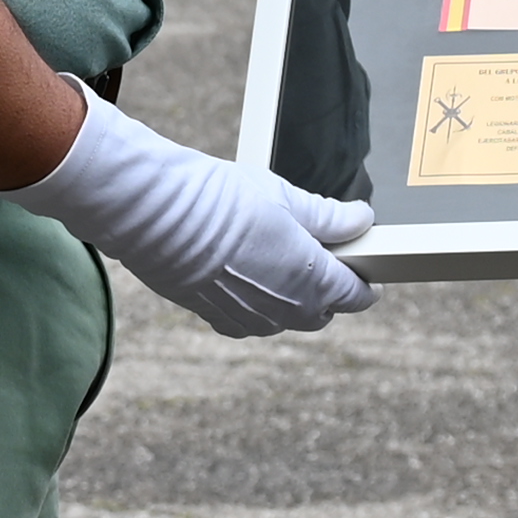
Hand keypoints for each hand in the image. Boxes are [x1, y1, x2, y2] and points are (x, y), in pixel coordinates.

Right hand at [0, 89, 372, 336]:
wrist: (154, 216)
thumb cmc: (219, 199)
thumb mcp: (286, 197)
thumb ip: (329, 218)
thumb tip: (360, 221)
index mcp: (313, 280)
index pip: (356, 295)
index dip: (363, 278)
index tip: (361, 262)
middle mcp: (286, 310)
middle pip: (324, 311)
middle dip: (327, 287)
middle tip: (317, 250)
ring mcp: (252, 320)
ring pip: (288, 318)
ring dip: (292, 296)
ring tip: (276, 255)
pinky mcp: (219, 319)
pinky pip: (254, 321)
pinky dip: (260, 303)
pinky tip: (246, 270)